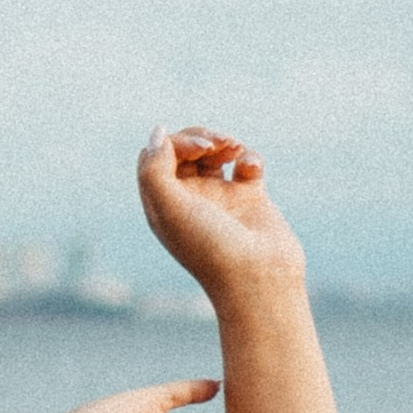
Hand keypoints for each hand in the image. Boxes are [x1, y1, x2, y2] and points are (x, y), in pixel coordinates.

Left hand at [138, 125, 305, 302]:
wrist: (259, 280)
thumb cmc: (211, 249)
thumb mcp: (169, 210)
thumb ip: (153, 169)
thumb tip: (158, 132)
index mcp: (163, 205)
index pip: (156, 157)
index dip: (174, 143)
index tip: (198, 152)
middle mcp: (189, 201)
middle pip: (184, 150)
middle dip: (199, 138)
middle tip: (216, 146)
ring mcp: (220, 198)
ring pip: (214, 153)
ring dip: (223, 141)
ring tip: (234, 149)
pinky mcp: (250, 198)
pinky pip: (246, 164)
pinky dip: (249, 157)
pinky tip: (251, 169)